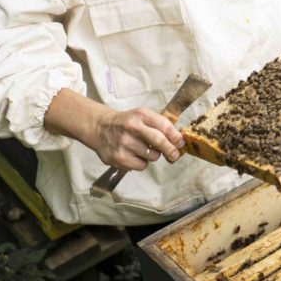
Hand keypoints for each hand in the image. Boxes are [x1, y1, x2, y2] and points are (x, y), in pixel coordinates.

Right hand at [44, 89, 184, 170]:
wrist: (99, 127)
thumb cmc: (126, 122)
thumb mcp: (141, 115)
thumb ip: (158, 124)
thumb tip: (178, 140)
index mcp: (141, 115)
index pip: (164, 126)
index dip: (175, 136)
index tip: (181, 143)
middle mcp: (132, 128)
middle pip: (159, 142)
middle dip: (171, 150)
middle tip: (174, 155)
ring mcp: (124, 143)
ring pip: (152, 156)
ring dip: (153, 155)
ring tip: (144, 149)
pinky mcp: (118, 157)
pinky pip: (141, 165)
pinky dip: (142, 163)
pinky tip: (135, 155)